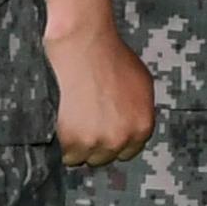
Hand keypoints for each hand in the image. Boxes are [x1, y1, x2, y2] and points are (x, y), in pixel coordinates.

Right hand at [47, 21, 154, 167]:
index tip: (105, 134)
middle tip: (87, 125)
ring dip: (79, 146)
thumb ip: (140, 110)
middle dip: (98, 144)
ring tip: (74, 123)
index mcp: (142, 127)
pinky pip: (68, 155)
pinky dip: (64, 145)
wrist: (85, 48)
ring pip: (85, 158)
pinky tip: (64, 126)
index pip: (129, 151)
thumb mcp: (142, 84)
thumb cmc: (112, 59)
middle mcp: (122, 138)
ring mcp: (97, 142)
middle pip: (107, 157)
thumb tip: (134, 122)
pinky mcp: (74, 141)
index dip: (115, 140)